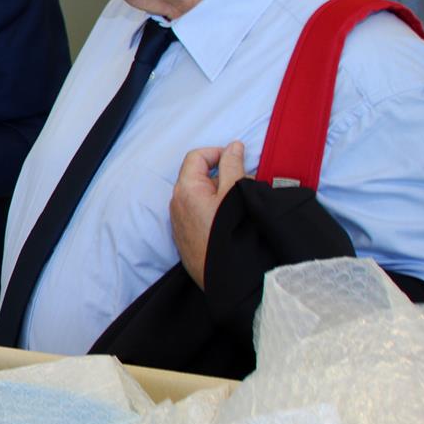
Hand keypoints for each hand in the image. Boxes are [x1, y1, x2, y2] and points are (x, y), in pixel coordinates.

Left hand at [171, 140, 248, 289]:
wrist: (226, 276)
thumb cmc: (230, 234)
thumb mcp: (235, 194)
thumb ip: (233, 166)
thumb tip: (233, 146)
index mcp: (186, 189)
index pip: (196, 156)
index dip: (218, 153)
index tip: (239, 160)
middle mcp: (176, 203)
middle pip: (198, 176)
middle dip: (224, 175)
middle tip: (246, 186)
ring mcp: (179, 221)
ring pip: (200, 196)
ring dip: (221, 193)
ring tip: (242, 205)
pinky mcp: (185, 237)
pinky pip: (199, 213)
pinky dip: (214, 209)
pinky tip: (232, 221)